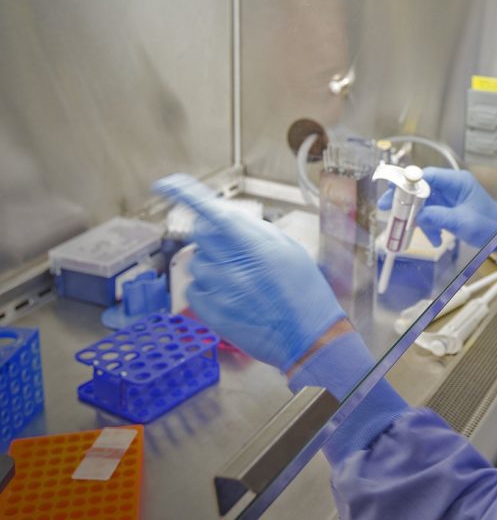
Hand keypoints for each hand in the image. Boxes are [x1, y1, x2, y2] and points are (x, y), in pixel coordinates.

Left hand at [152, 174, 344, 370]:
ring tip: (242, 281)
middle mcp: (232, 264)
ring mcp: (218, 289)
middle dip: (212, 235)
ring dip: (213, 265)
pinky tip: (234, 297)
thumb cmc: (303, 292)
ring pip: (197, 263)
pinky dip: (208, 289)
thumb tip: (227, 219)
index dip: (184, 195)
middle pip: (200, 234)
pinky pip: (194, 288)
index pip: (212, 211)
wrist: (307, 336)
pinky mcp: (209, 311)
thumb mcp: (289, 250)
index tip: (166, 184)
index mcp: (255, 244)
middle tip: (235, 251)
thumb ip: (255, 232)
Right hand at [379, 167, 496, 248]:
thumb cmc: (490, 225)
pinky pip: (431, 214)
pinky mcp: (448, 209)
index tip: (393, 192)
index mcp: (458, 182)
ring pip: (424, 203)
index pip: (428, 176)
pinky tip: (435, 239)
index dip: (408, 183)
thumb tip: (418, 216)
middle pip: (421, 189)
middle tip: (388, 209)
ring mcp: (450, 198)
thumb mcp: (463, 222)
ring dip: (420, 219)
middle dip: (407, 202)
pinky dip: (430, 226)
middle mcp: (452, 186)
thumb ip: (439, 217)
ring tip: (417, 233)